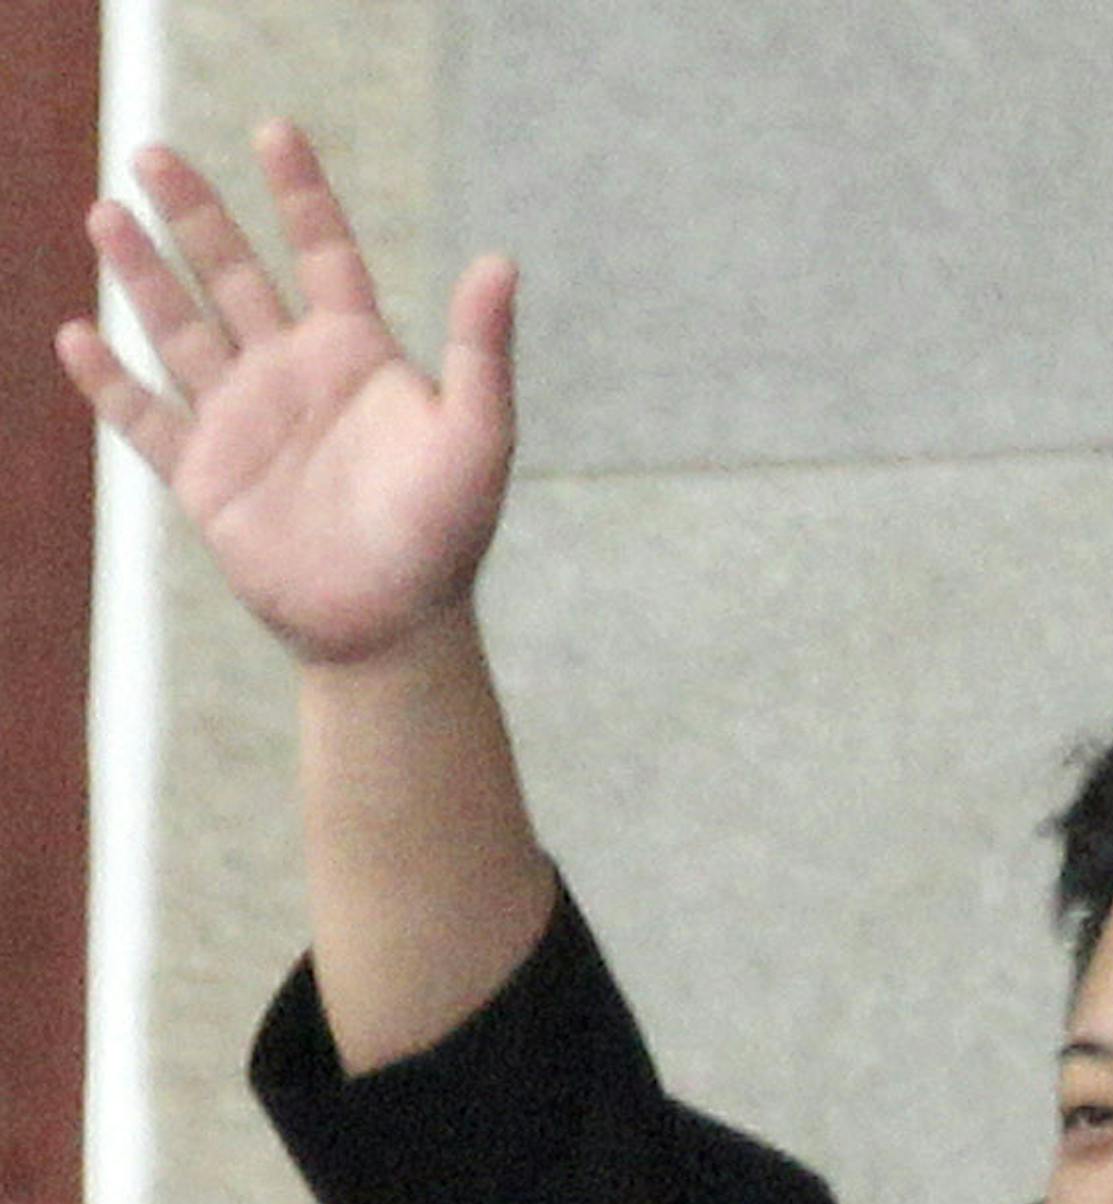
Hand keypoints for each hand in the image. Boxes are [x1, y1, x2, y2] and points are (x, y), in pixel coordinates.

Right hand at [56, 122, 516, 666]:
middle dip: (195, 214)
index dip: (300, 193)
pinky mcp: (205, 477)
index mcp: (355, 354)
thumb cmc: (444, 536)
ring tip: (106, 213)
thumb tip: (500, 261)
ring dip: (143, 274)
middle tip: (153, 153)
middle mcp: (291, 374)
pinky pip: (147, 419)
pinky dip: (110, 382)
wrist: (392, 629)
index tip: (272, 131)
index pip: (323, 251)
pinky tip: (78, 334)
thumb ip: (482, 352)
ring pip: (180, 329)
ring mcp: (243, 422)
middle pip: (232, 274)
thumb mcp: (476, 438)